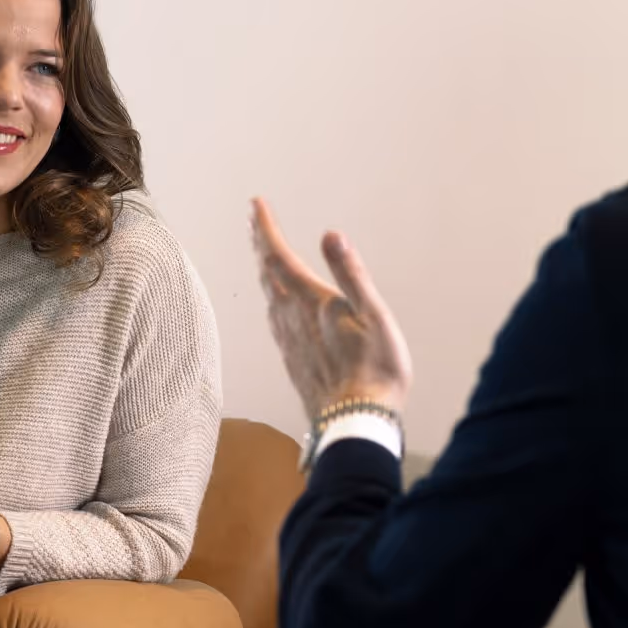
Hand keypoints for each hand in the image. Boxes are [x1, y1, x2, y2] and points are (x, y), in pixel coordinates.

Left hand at [251, 196, 413, 418]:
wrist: (355, 423)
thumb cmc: (374, 372)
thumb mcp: (374, 316)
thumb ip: (350, 274)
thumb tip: (331, 236)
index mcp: (310, 302)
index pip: (279, 256)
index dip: (265, 228)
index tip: (255, 204)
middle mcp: (291, 319)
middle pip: (267, 273)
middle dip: (259, 243)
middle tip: (252, 219)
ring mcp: (288, 341)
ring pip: (267, 295)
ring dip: (263, 269)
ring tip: (262, 252)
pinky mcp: (292, 359)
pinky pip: (273, 319)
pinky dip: (270, 297)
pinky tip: (275, 302)